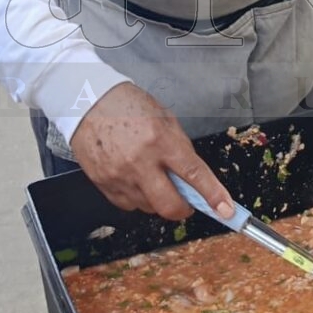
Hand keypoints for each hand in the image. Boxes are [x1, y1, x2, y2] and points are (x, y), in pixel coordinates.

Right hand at [69, 82, 234, 221]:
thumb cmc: (127, 105)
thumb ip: (179, 149)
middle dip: (184, 209)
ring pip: (148, 207)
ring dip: (158, 199)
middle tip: (187, 202)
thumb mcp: (164, 119)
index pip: (194, 175)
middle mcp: (140, 162)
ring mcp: (119, 175)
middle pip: (169, 205)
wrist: (86, 101)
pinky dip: (137, 198)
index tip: (225, 211)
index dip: (213, 196)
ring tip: (152, 177)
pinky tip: (135, 178)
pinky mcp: (103, 183)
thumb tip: (192, 178)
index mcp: (161, 140)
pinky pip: (127, 205)